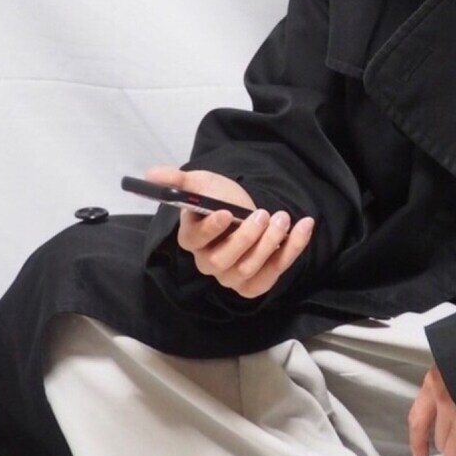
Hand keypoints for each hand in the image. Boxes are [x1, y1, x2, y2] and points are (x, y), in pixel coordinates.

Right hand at [144, 165, 315, 299]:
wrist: (246, 210)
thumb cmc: (219, 199)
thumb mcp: (201, 184)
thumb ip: (178, 180)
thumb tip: (151, 173)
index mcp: (192, 239)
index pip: (195, 241)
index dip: (210, 229)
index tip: (226, 212)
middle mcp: (209, 262)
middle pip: (224, 260)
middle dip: (247, 237)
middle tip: (265, 213)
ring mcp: (232, 276)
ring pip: (249, 269)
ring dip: (271, 244)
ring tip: (283, 217)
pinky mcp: (256, 282)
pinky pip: (274, 273)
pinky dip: (292, 250)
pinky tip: (304, 226)